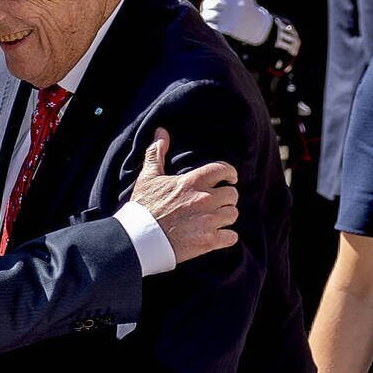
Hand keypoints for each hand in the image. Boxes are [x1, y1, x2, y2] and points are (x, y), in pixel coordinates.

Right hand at [129, 128, 238, 262]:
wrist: (139, 239)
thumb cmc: (143, 208)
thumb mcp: (148, 178)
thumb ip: (156, 153)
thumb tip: (161, 132)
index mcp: (194, 181)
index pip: (224, 170)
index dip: (230, 174)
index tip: (230, 179)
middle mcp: (205, 198)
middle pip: (232, 194)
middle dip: (226, 199)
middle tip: (218, 204)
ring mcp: (208, 220)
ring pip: (233, 214)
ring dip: (226, 217)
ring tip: (216, 220)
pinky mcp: (208, 241)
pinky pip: (231, 237)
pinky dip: (226, 237)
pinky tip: (217, 237)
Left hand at [200, 0, 271, 47]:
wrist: (256, 25)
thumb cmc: (249, 6)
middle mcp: (234, 6)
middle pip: (213, 3)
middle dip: (206, 3)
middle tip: (205, 4)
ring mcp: (230, 18)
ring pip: (211, 14)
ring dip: (205, 13)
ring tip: (204, 13)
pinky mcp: (227, 28)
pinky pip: (212, 25)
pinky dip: (208, 22)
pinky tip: (208, 20)